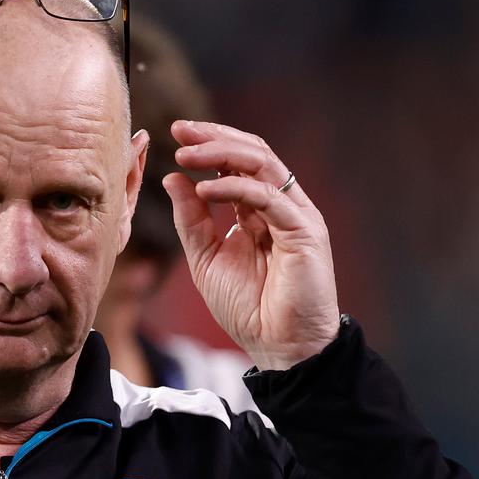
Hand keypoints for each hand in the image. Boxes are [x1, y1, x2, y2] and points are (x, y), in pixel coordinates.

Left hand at [162, 120, 339, 370]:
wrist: (279, 347)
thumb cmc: (248, 308)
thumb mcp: (206, 258)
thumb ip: (192, 219)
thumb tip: (173, 177)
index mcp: (261, 210)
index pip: (238, 161)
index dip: (209, 143)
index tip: (176, 133)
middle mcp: (283, 206)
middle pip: (253, 153)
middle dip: (214, 137)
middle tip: (180, 130)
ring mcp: (297, 216)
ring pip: (263, 165)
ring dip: (222, 154)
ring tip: (187, 154)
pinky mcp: (305, 232)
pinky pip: (268, 198)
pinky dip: (235, 188)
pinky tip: (204, 188)